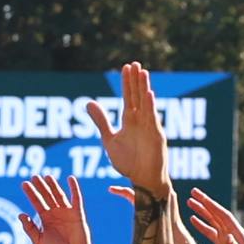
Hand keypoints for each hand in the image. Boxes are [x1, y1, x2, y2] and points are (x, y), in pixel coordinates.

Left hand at [15, 172, 94, 243]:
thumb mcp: (38, 240)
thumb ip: (29, 228)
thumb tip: (20, 214)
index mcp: (46, 218)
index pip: (37, 202)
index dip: (31, 193)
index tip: (24, 184)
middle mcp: (56, 213)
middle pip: (47, 196)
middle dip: (40, 187)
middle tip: (34, 176)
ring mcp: (67, 212)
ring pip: (59, 195)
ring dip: (53, 185)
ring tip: (47, 176)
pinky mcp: (77, 213)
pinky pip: (76, 198)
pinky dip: (74, 188)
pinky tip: (71, 179)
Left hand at [85, 60, 170, 196]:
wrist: (142, 180)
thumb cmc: (128, 163)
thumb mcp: (109, 139)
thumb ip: (101, 121)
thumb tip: (88, 102)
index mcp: (130, 121)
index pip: (128, 97)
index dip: (127, 82)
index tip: (126, 67)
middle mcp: (141, 121)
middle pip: (138, 96)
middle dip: (136, 80)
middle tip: (135, 63)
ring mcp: (150, 127)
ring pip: (146, 103)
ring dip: (144, 88)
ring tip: (143, 72)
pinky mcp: (156, 136)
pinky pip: (153, 119)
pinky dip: (151, 107)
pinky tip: (149, 94)